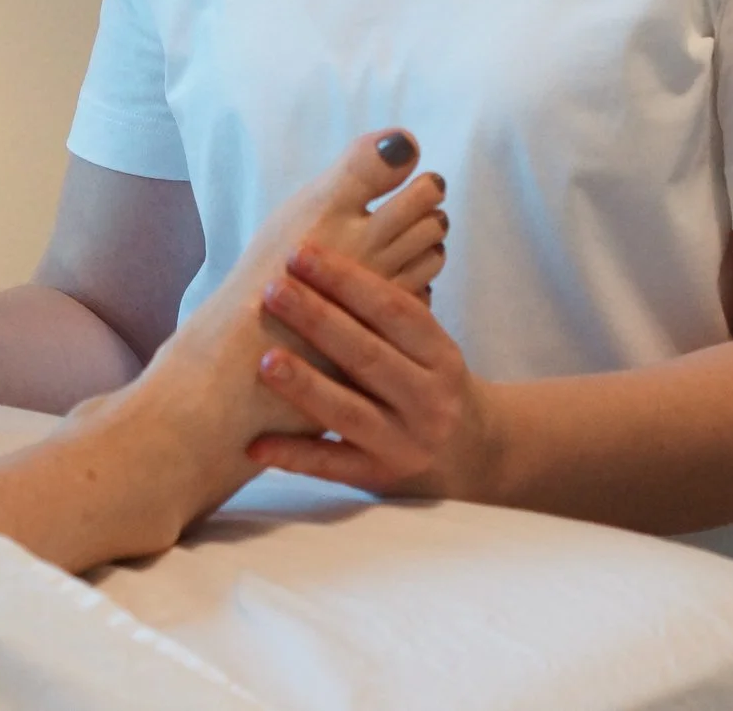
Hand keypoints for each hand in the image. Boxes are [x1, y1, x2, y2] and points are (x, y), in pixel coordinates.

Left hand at [245, 242, 498, 497]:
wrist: (476, 455)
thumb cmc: (433, 385)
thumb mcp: (431, 349)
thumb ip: (388, 317)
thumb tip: (322, 263)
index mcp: (441, 356)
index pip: (393, 310)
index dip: (347, 280)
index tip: (302, 254)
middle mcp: (429, 399)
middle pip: (368, 356)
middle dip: (318, 319)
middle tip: (273, 290)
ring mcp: (407, 443)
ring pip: (350, 411)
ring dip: (306, 385)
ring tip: (265, 360)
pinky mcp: (382, 478)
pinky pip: (333, 466)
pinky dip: (294, 455)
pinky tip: (256, 443)